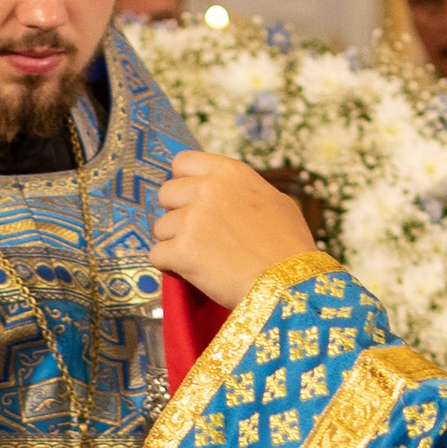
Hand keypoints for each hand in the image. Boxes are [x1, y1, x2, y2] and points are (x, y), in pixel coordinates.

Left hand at [152, 151, 317, 309]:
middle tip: (197, 235)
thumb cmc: (289, 247)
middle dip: (176, 214)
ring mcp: (191, 219)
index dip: (183, 182)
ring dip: (174, 243)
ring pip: (160, 227)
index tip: (190, 200)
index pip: (183, 162)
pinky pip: (157, 255)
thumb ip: (246, 191)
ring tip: (202, 258)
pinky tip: (192, 273)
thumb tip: (234, 194)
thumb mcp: (278, 202)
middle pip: (166, 194)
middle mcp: (206, 189)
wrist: (289, 285)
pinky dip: (170, 267)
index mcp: (229, 172)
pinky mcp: (181, 250)